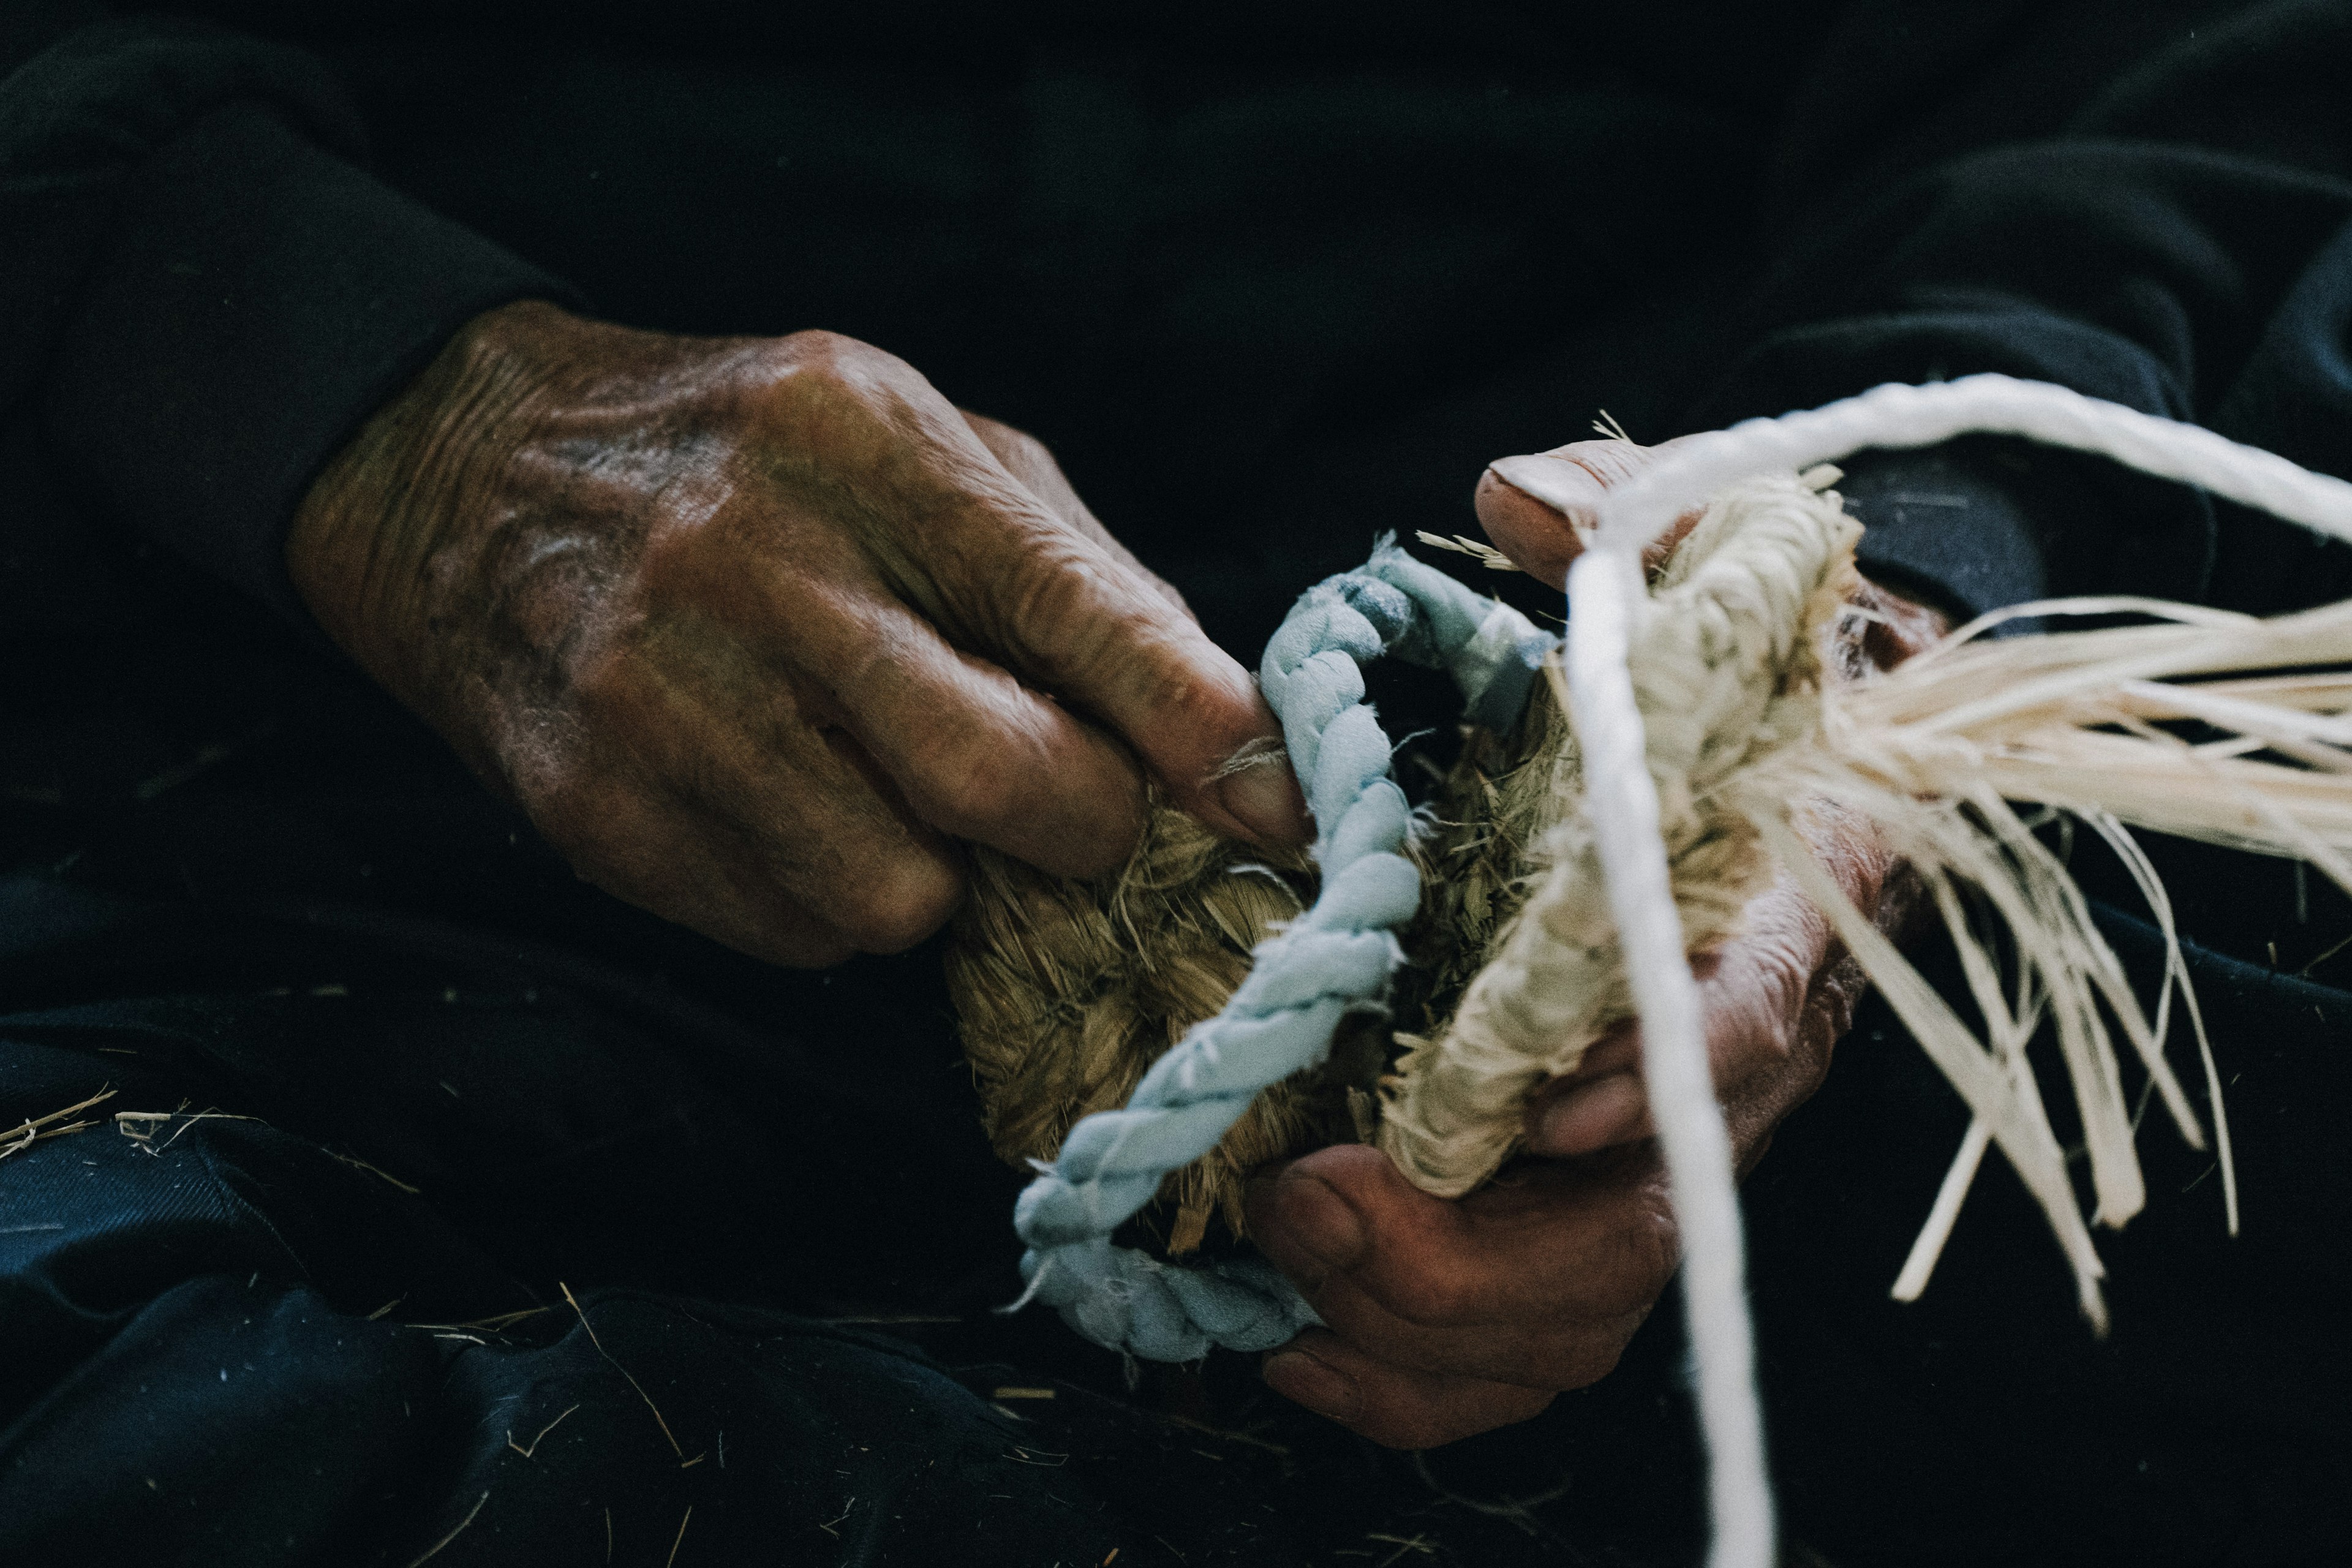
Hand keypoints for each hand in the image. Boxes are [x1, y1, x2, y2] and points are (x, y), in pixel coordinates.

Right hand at [288, 302, 1307, 966]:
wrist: (469, 479)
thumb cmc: (750, 464)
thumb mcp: (917, 446)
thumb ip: (1073, 572)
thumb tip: (1225, 734)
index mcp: (862, 441)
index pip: (1067, 603)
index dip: (1194, 723)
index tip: (1281, 807)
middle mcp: (756, 564)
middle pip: (998, 775)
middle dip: (1081, 828)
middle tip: (1074, 812)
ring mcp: (662, 696)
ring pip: (900, 892)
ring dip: (942, 878)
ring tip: (888, 792)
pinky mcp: (598, 811)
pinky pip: (796, 934)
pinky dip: (834, 901)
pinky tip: (789, 810)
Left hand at [1246, 436, 1945, 1448]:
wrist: (1811, 729)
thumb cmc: (1729, 644)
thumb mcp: (1690, 545)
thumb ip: (1615, 521)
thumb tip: (1509, 502)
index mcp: (1777, 901)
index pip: (1740, 1017)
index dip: (1650, 1079)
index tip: (1529, 1109)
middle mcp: (1741, 1055)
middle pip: (1648, 1217)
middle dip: (1477, 1247)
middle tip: (1306, 1197)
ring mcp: (1675, 1140)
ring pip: (1589, 1301)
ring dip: (1433, 1324)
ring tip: (1281, 1271)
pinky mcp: (1605, 1191)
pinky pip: (1541, 1332)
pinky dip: (1428, 1371)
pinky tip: (1308, 1348)